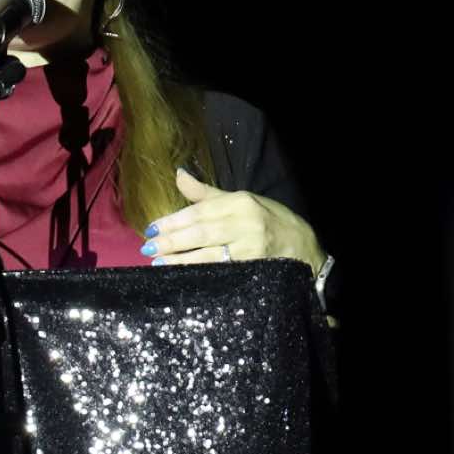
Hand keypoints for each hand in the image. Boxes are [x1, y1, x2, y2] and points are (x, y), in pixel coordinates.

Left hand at [139, 167, 324, 271]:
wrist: (304, 247)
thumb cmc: (268, 220)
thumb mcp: (241, 201)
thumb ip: (206, 194)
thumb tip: (178, 174)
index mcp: (240, 203)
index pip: (200, 212)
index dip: (174, 221)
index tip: (151, 229)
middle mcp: (245, 224)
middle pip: (202, 233)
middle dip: (173, 241)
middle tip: (149, 247)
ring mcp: (251, 249)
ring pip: (210, 255)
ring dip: (182, 261)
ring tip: (159, 263)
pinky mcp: (255, 270)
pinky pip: (223, 273)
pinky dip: (202, 276)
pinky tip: (185, 278)